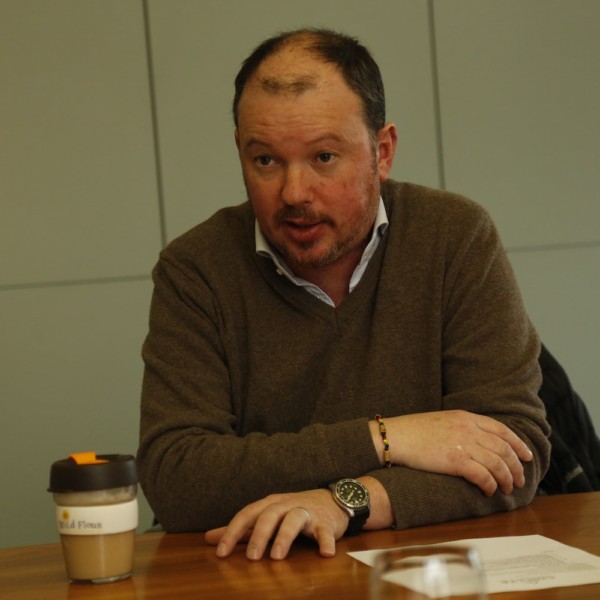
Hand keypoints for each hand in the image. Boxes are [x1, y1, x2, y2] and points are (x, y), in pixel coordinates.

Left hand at [204, 488, 348, 560]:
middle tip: (251, 557)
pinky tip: (325, 554)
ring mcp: (307, 512)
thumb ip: (240, 529)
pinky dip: (325, 541)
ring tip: (277, 556)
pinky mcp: (325, 522)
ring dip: (285, 536)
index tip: (220, 553)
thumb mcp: (266, 515)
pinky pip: (325, 531)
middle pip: (270, 515)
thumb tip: (208, 538)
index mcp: (269, 504)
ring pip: (294, 519)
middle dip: (259, 535)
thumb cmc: (294, 510)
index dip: (232, 532)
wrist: (332, 500)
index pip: (247, 514)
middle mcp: (286, 505)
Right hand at [373, 410, 532, 495]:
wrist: (396, 436)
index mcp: (466, 417)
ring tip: (507, 488)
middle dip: (516, 466)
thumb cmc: (414, 430)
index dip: (517, 444)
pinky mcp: (455, 460)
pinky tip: (489, 491)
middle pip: (504, 448)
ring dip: (506, 479)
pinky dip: (490, 485)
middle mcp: (468, 429)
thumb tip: (476, 440)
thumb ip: (462, 426)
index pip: (501, 430)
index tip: (526, 455)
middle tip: (519, 479)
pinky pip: (483, 475)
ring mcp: (463, 444)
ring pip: (498, 464)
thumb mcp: (442, 420)